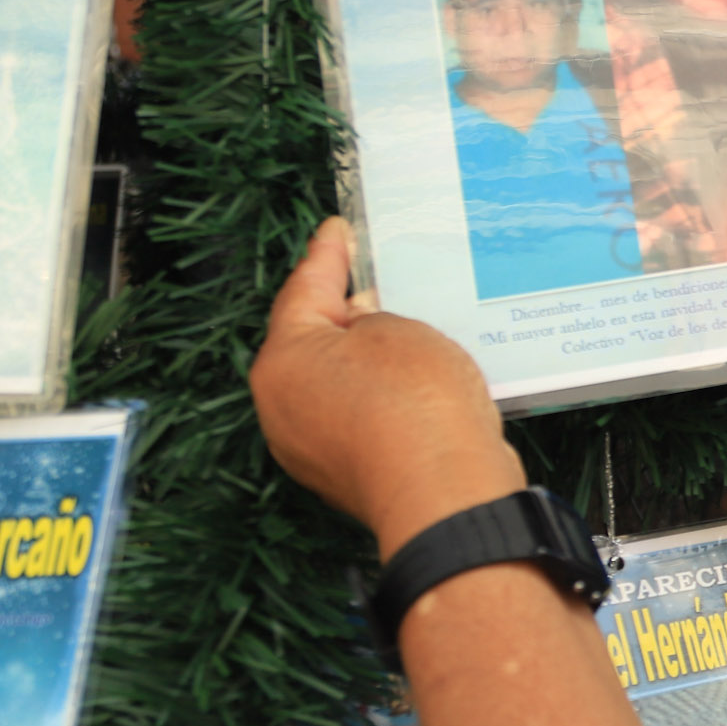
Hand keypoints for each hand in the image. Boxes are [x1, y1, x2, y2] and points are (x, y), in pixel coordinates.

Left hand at [251, 219, 525, 556]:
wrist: (444, 494)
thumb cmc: (418, 408)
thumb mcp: (398, 330)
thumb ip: (371, 317)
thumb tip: (360, 325)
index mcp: (282, 361)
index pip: (303, 290)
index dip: (326, 255)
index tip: (335, 231)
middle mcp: (281, 407)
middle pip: (312, 342)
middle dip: (346, 312)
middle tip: (376, 281)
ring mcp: (310, 448)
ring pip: (335, 384)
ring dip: (367, 361)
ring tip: (409, 337)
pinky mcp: (345, 476)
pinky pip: (358, 420)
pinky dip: (381, 399)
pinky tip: (417, 387)